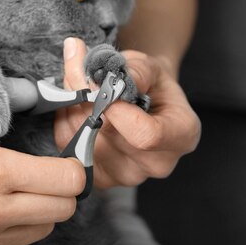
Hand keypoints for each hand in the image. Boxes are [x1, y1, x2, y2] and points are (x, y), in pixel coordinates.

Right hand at [0, 104, 84, 244]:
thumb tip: (35, 90)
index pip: (68, 180)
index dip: (72, 169)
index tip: (63, 165)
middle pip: (63, 209)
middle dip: (57, 193)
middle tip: (37, 180)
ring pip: (41, 232)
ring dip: (33, 214)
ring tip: (3, 197)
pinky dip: (11, 237)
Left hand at [54, 38, 200, 187]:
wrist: (146, 101)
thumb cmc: (152, 84)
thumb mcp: (150, 66)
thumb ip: (130, 69)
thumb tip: (98, 71)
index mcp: (181, 137)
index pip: (146, 135)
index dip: (116, 109)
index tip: (102, 83)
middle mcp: (156, 164)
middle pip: (108, 135)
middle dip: (86, 97)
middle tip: (78, 69)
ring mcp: (126, 176)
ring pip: (83, 139)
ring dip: (71, 105)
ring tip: (78, 83)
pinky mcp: (100, 177)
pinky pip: (69, 147)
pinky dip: (65, 120)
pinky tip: (75, 105)